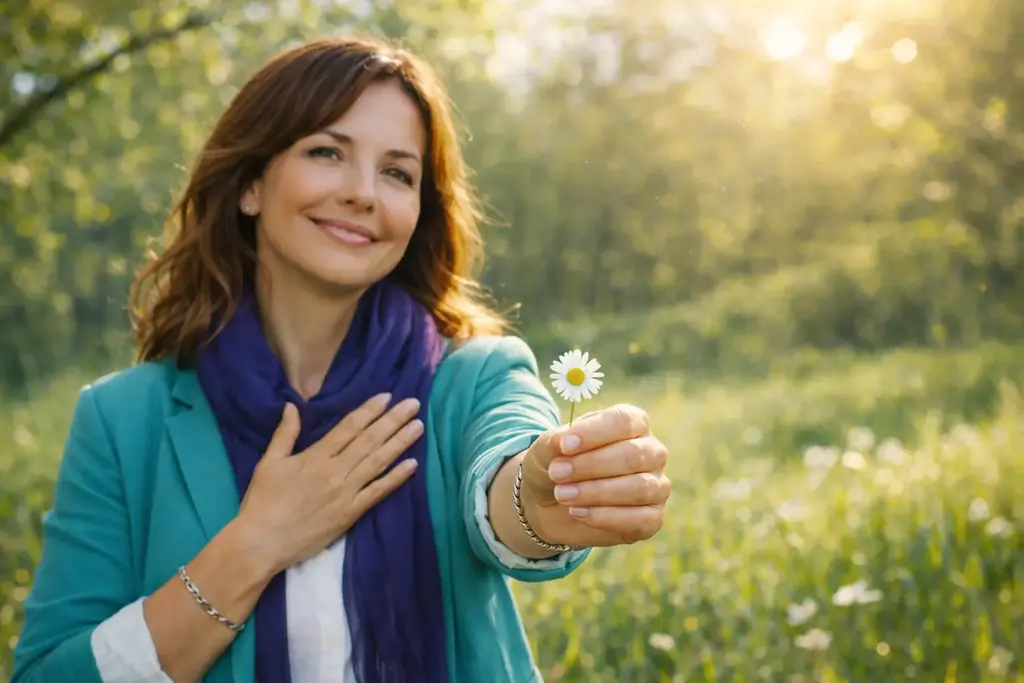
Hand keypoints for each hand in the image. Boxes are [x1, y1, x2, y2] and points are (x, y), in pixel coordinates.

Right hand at [234, 393, 422, 574]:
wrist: (262, 542)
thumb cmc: (262, 502)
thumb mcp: (268, 463)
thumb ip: (285, 434)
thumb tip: (292, 406)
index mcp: (315, 456)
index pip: (349, 428)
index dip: (369, 411)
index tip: (387, 396)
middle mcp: (335, 471)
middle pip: (369, 440)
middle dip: (393, 420)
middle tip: (413, 403)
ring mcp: (346, 493)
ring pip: (378, 462)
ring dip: (400, 443)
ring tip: (418, 426)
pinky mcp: (351, 514)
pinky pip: (378, 492)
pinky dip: (396, 478)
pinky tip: (413, 464)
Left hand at [519, 404, 670, 547]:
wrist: (551, 503)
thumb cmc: (557, 465)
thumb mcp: (546, 449)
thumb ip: (554, 442)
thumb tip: (561, 442)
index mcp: (633, 423)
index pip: (624, 421)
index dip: (595, 433)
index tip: (565, 445)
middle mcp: (651, 451)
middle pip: (633, 454)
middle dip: (591, 465)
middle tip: (557, 473)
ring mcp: (656, 485)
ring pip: (639, 487)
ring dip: (596, 492)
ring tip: (563, 495)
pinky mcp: (652, 517)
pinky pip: (641, 519)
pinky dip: (606, 517)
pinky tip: (578, 513)